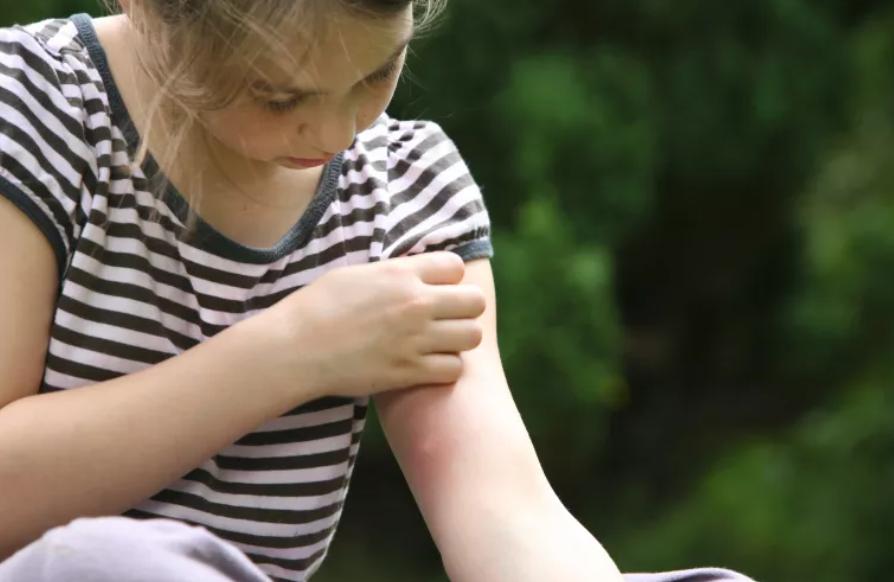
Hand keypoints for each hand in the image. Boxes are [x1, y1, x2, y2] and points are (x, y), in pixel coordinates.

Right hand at [261, 252, 486, 398]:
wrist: (296, 348)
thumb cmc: (317, 307)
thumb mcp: (356, 275)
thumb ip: (394, 273)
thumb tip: (415, 274)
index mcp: (401, 274)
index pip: (456, 266)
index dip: (449, 278)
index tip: (436, 288)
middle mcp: (416, 303)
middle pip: (475, 301)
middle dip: (465, 308)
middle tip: (447, 318)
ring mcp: (416, 339)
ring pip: (472, 336)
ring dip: (460, 339)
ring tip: (440, 342)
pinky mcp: (409, 371)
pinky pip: (454, 369)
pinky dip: (446, 368)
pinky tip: (428, 365)